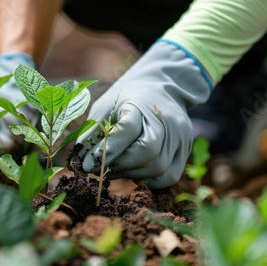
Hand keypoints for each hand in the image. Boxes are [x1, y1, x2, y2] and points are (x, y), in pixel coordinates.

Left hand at [77, 41, 211, 188]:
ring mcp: (180, 135)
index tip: (87, 165)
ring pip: (159, 168)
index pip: (127, 130)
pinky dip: (150, 180)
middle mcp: (165, 120)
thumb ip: (93, 132)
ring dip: (132, 174)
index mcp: (140, 104)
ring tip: (116, 169)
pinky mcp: (185, 148)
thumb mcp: (105, 106)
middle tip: (102, 170)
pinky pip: (170, 176)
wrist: (162, 85)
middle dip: (120, 166)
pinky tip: (136, 171)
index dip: (107, 151)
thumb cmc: (127, 98)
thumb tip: (80, 162)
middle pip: (147, 152)